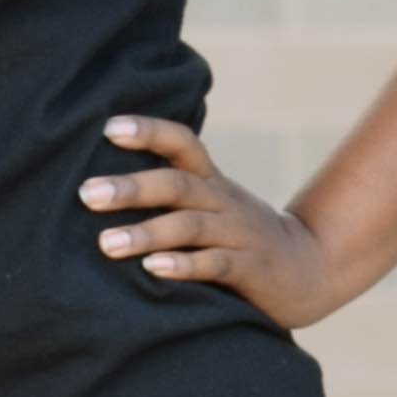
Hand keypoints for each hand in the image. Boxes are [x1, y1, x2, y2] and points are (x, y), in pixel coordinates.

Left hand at [79, 115, 344, 329]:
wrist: (310, 269)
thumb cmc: (238, 235)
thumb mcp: (209, 205)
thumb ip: (170, 192)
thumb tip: (97, 183)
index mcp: (210, 181)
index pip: (181, 143)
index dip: (148, 131)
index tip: (107, 128)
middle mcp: (222, 201)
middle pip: (176, 184)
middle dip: (130, 188)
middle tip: (86, 194)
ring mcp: (239, 233)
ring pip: (189, 226)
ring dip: (146, 233)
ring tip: (107, 243)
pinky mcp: (250, 269)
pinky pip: (215, 263)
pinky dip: (183, 264)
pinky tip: (152, 269)